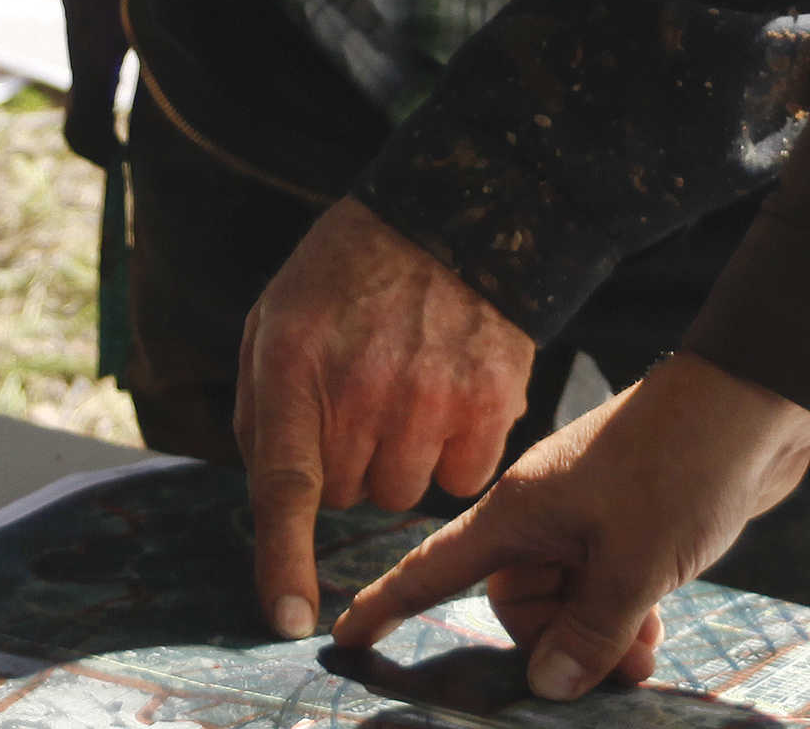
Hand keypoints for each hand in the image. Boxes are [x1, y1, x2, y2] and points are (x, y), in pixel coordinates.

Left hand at [234, 197, 534, 638]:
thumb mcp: (272, 323)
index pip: (287, 487)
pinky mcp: (489, 403)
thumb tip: (274, 499)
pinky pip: (459, 479)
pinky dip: (449, 455)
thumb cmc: (345, 278)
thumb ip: (262, 413)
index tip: (286, 619)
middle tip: (359, 400)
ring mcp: (433, 398)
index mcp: (296, 366)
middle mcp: (365, 389)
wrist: (445, 221)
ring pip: (403, 494)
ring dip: (397, 462)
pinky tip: (445, 401)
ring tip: (404, 395)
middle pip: (350, 495)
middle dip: (346, 463)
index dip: (283, 561)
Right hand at [332, 352, 809, 699]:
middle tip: (618, 662)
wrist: (746, 409)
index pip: (432, 566)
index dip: (385, 603)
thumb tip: (550, 684)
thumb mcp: (634, 562)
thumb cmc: (679, 466)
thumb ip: (589, 631)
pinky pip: (596, 586)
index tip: (347, 634)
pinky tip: (653, 623)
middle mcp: (537, 517)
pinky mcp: (617, 524)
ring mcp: (578, 520)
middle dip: (558, 641)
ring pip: (563, 600)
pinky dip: (618, 613)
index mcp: (517, 512)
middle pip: (514, 602)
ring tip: (645, 645)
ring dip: (598, 632)